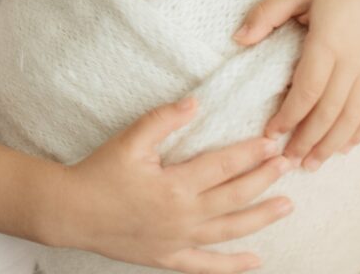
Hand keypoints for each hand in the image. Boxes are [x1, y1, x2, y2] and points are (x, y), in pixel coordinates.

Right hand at [43, 97, 294, 272]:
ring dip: (260, 218)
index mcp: (175, 185)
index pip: (223, 166)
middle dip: (264, 180)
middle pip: (234, 197)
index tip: (272, 143)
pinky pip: (206, 266)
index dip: (250, 154)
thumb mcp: (129, 141)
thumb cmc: (99, 173)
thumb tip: (196, 103)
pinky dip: (232, 265)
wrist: (71, 212)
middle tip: (287, 165)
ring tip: (286, 206)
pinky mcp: (168, 258)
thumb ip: (163, 120)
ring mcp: (178, 240)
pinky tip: (254, 260)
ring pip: (229, 230)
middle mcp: (183, 216)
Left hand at [232, 0, 359, 169]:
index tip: (271, 133)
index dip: (289, 116)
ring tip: (313, 163)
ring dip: (333, 143)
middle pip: (330, 111)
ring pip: (355, 115)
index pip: (307, 90)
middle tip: (288, 161)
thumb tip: (237, 39)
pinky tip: (347, 145)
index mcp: (329, 42)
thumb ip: (266, 14)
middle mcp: (356, 60)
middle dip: (308, 139)